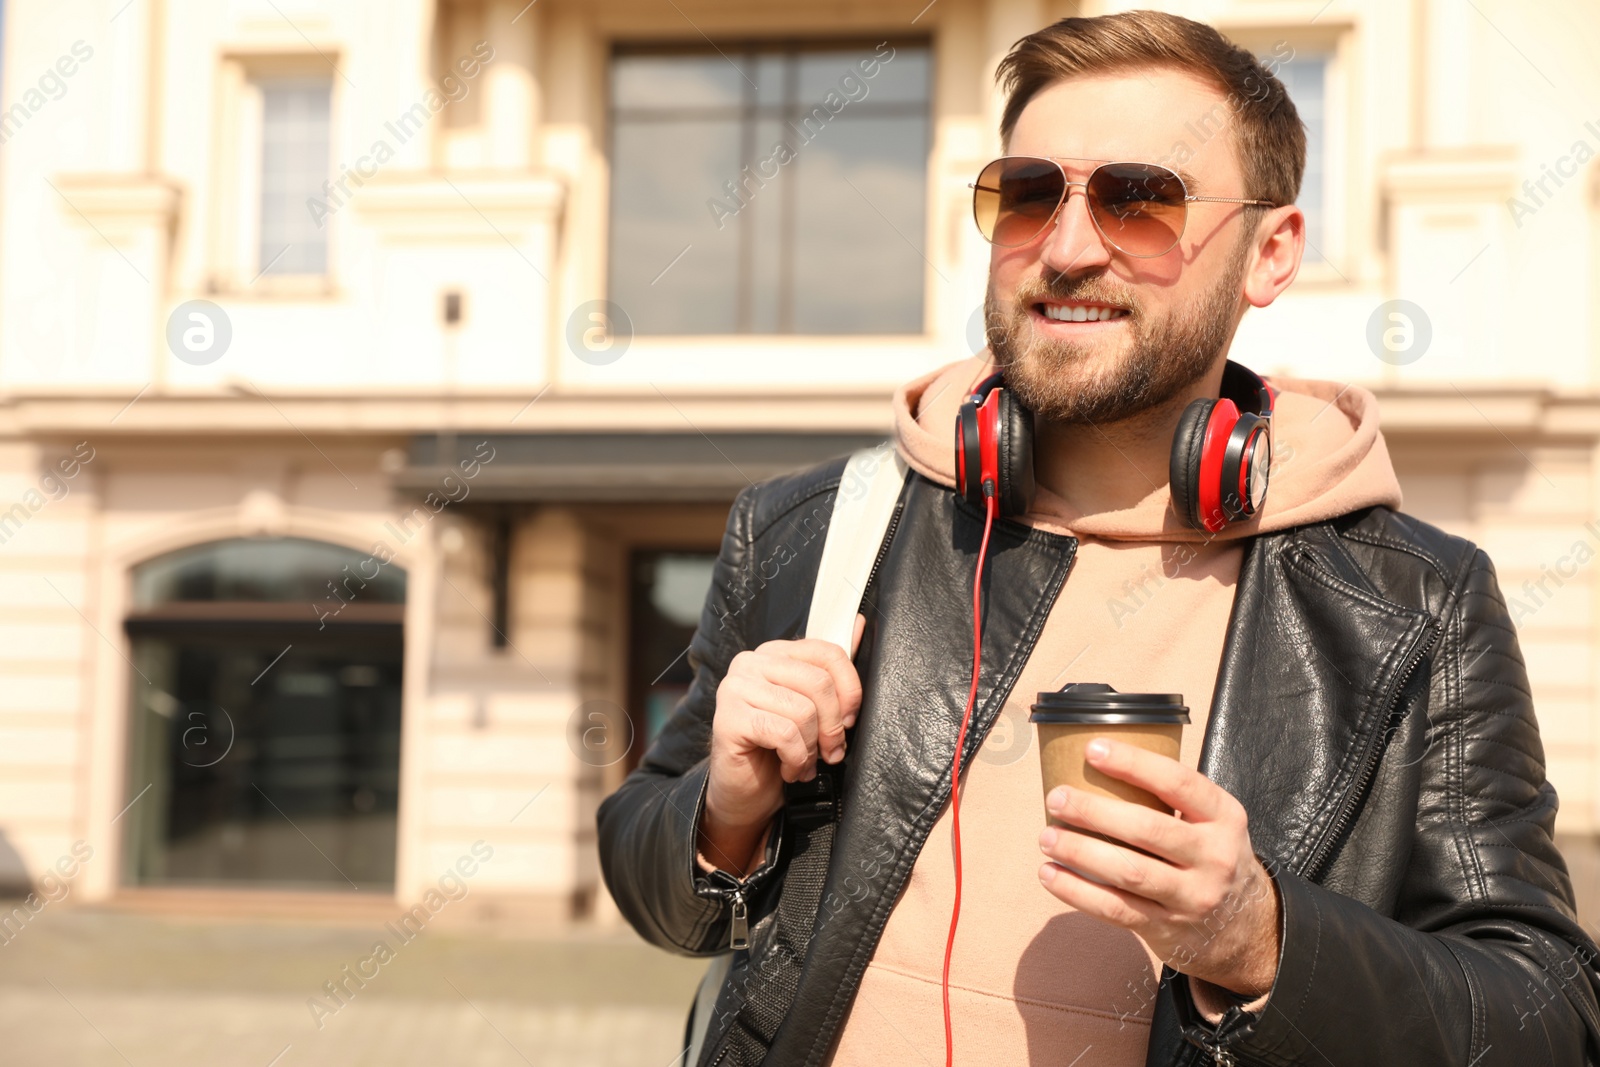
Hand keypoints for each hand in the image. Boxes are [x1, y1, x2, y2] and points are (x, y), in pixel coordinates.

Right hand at [700, 614, 865, 875]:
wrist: (745, 795)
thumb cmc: (780, 750)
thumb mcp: (812, 708)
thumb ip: (831, 668)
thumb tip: (858, 623)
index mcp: (773, 653)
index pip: (827, 652)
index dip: (849, 690)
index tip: (849, 720)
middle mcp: (749, 663)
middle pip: (818, 683)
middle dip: (833, 726)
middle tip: (830, 751)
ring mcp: (734, 689)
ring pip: (803, 711)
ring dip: (811, 748)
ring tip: (803, 762)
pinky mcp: (727, 719)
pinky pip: (785, 733)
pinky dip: (796, 759)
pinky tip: (789, 769)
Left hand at [1035, 737, 1281, 996]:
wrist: (1246, 926)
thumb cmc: (1210, 856)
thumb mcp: (1212, 822)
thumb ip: (1171, 798)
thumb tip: (1096, 762)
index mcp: (1224, 817)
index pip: (1178, 783)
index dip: (1134, 764)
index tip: (1092, 750)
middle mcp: (1214, 857)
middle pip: (1147, 828)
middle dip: (1094, 811)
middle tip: (1056, 798)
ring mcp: (1192, 896)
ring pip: (1128, 871)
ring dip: (1080, 852)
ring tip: (1047, 837)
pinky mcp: (1167, 928)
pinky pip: (1115, 908)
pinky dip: (1077, 891)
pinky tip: (1050, 874)